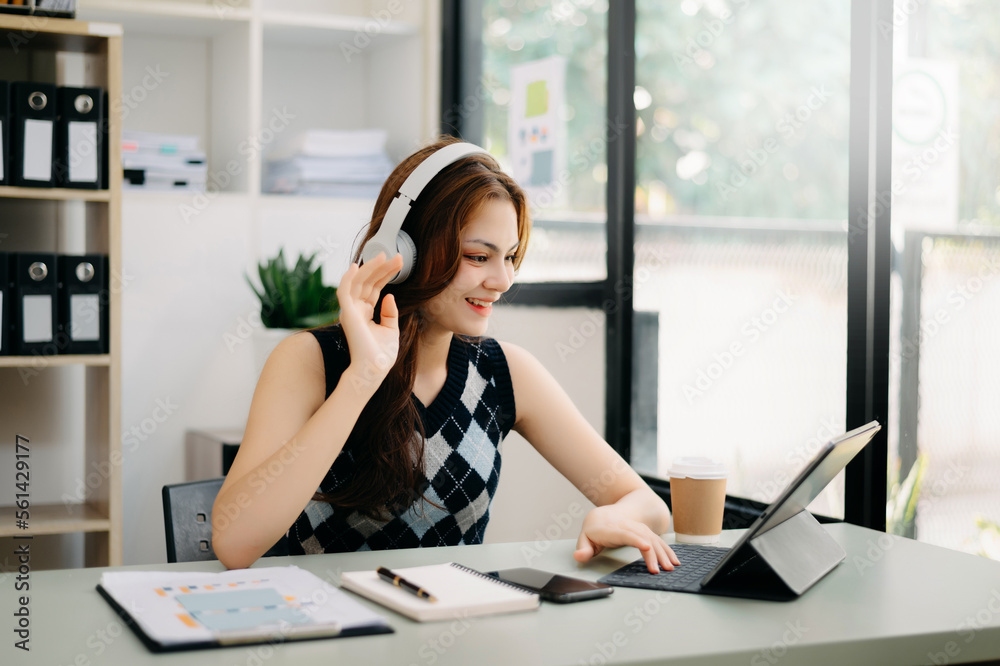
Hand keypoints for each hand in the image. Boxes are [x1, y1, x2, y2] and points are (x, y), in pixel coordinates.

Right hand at [337, 252, 404, 395]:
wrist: (374, 369)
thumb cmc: (381, 355)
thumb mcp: (390, 330)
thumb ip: (389, 313)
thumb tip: (389, 295)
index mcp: (364, 313)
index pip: (374, 288)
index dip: (386, 274)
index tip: (399, 263)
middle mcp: (355, 309)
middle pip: (368, 282)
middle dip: (382, 268)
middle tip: (397, 256)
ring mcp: (350, 310)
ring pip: (358, 282)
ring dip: (371, 268)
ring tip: (384, 256)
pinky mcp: (347, 313)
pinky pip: (344, 290)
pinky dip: (348, 278)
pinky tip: (357, 266)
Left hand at [574, 505, 679, 573]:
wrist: (604, 515)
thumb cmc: (594, 530)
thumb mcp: (585, 539)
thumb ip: (583, 550)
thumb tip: (579, 556)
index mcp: (611, 528)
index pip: (624, 533)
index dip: (636, 539)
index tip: (646, 547)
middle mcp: (627, 526)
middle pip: (642, 537)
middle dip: (652, 553)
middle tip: (658, 570)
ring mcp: (637, 528)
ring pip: (652, 538)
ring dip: (663, 553)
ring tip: (670, 567)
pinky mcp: (645, 532)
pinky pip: (657, 540)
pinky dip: (667, 550)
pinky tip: (673, 560)